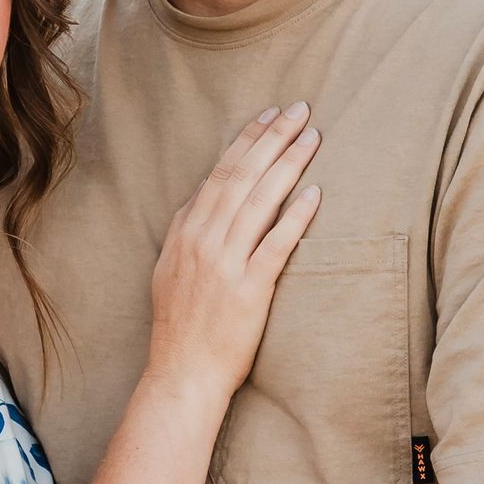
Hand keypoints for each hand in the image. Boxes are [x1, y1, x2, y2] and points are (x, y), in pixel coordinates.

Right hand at [146, 103, 320, 404]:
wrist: (181, 373)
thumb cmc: (180, 325)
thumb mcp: (169, 269)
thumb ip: (184, 231)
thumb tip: (201, 197)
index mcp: (185, 232)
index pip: (220, 173)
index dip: (248, 140)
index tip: (270, 114)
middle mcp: (203, 241)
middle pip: (243, 177)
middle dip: (273, 138)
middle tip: (301, 110)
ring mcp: (225, 264)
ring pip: (260, 202)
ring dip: (288, 165)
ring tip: (312, 138)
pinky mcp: (248, 291)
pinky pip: (276, 245)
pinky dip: (295, 217)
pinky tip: (314, 193)